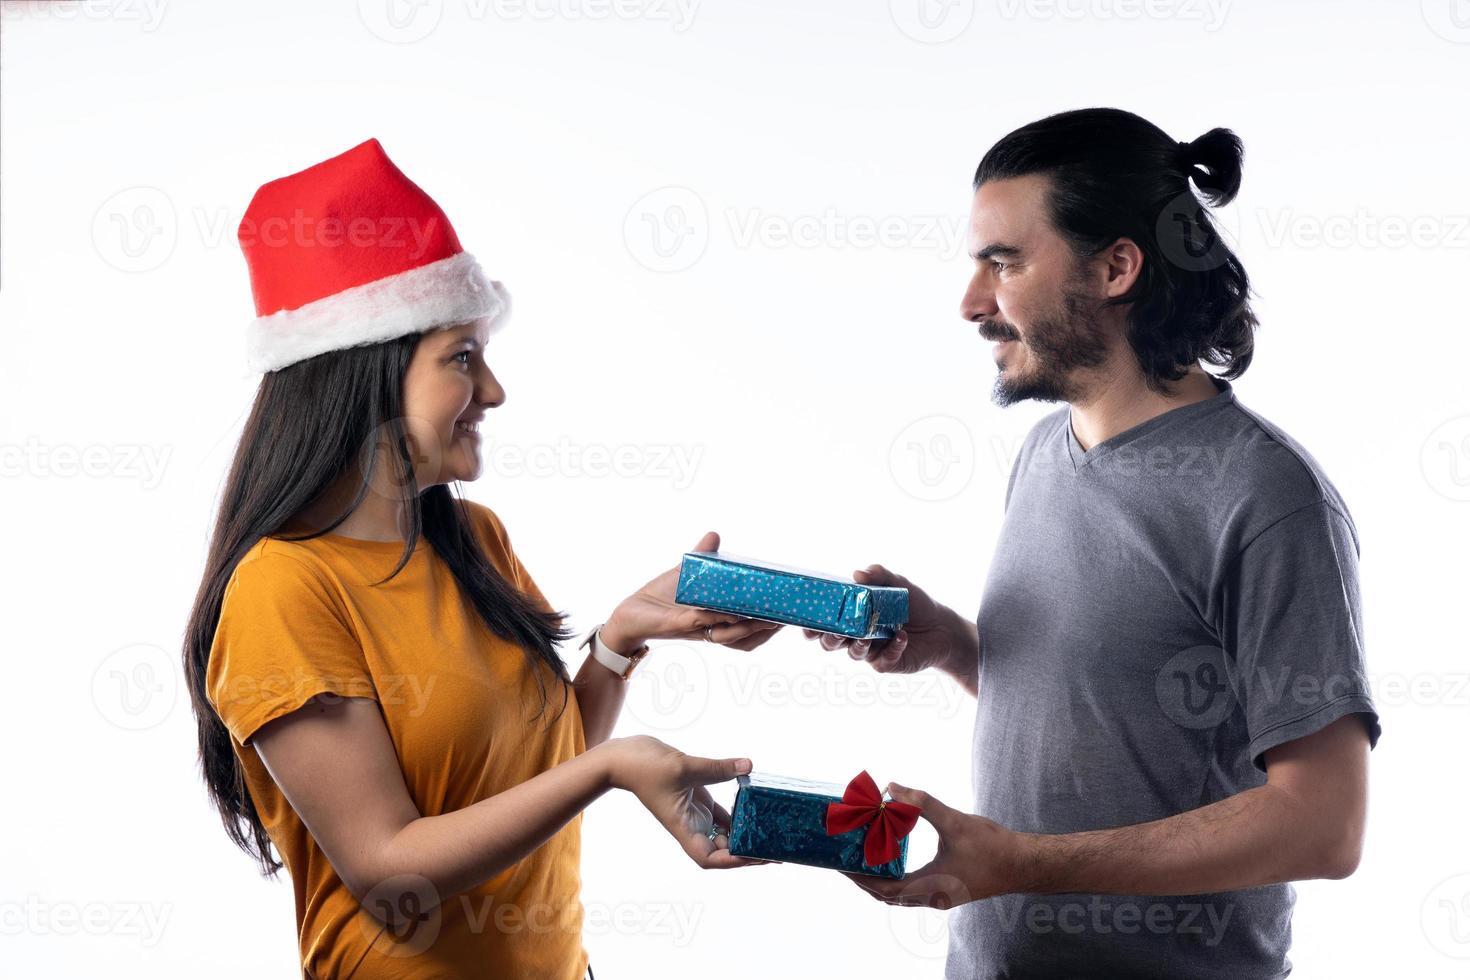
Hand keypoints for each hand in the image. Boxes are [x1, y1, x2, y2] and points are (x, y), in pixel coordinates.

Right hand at [600, 734, 764, 869]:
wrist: (625, 758)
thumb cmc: (645, 768)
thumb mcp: (685, 767)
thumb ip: (718, 768)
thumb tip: (748, 765)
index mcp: (684, 827)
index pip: (709, 858)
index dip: (733, 862)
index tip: (756, 857)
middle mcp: (690, 826)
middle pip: (722, 850)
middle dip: (747, 852)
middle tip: (776, 848)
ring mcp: (694, 813)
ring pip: (725, 832)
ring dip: (745, 834)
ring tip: (772, 833)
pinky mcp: (696, 799)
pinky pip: (722, 813)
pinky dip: (738, 813)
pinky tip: (756, 809)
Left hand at [602, 532, 782, 653]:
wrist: (629, 612)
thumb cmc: (659, 597)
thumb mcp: (686, 574)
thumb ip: (703, 556)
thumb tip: (715, 534)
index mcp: (714, 620)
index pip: (748, 629)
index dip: (768, 625)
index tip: (788, 616)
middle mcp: (707, 628)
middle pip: (744, 638)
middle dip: (765, 630)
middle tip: (784, 619)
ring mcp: (694, 628)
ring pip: (727, 635)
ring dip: (747, 628)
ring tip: (766, 619)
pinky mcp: (676, 624)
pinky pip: (700, 622)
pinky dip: (714, 616)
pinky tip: (726, 611)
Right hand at [803, 565, 970, 676]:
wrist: (942, 627)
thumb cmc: (914, 605)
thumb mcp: (898, 583)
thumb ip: (879, 575)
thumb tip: (858, 574)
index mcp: (852, 616)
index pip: (824, 622)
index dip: (811, 625)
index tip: (807, 623)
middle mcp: (856, 635)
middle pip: (830, 642)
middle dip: (829, 637)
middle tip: (836, 630)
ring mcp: (870, 651)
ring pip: (853, 653)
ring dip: (857, 645)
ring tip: (867, 637)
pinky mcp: (887, 663)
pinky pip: (882, 661)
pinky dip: (891, 649)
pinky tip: (901, 637)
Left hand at [843, 782, 1022, 908]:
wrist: (1025, 864)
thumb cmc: (993, 847)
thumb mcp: (955, 821)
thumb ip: (922, 804)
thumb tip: (892, 787)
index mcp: (930, 888)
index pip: (882, 889)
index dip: (859, 877)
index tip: (840, 864)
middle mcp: (932, 898)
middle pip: (886, 895)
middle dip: (864, 879)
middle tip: (844, 858)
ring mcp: (940, 897)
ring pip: (900, 894)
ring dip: (880, 880)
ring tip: (862, 858)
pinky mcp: (948, 890)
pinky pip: (913, 889)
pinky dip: (897, 877)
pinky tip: (894, 859)